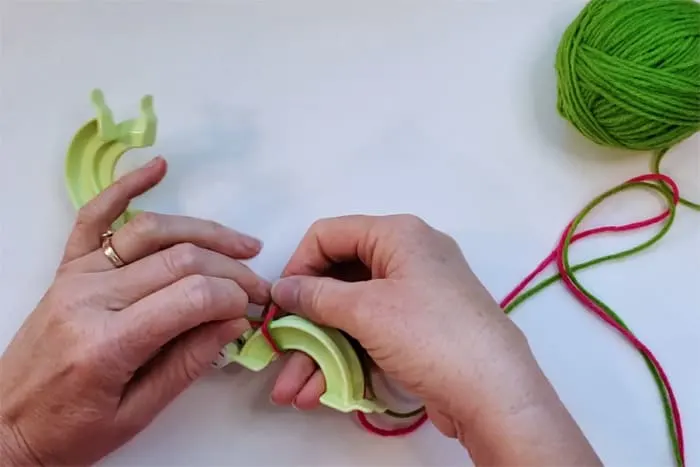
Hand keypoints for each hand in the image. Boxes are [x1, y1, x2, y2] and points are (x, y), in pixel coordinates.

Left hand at [0, 157, 270, 465]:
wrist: (6, 425)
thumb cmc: (70, 430)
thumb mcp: (138, 413)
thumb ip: (188, 363)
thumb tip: (234, 321)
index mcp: (107, 343)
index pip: (191, 297)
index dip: (234, 296)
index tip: (254, 309)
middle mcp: (90, 298)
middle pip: (179, 260)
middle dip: (232, 269)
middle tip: (258, 286)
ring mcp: (76, 276)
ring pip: (151, 231)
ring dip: (205, 231)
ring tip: (243, 244)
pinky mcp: (67, 268)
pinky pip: (94, 217)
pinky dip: (126, 187)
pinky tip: (159, 169)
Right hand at [268, 215, 599, 464]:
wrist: (494, 392)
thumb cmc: (429, 335)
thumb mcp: (366, 310)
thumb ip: (316, 295)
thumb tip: (282, 287)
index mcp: (398, 234)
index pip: (329, 235)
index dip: (298, 265)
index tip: (279, 303)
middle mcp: (406, 258)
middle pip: (338, 280)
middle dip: (304, 323)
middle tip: (280, 353)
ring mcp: (414, 297)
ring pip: (351, 315)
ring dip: (318, 351)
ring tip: (292, 390)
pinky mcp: (418, 331)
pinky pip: (370, 334)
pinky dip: (344, 358)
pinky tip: (319, 390)